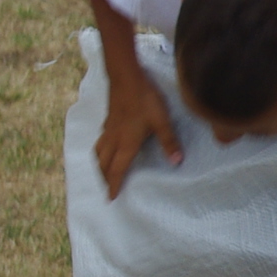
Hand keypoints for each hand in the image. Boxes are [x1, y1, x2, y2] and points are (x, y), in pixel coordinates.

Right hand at [95, 68, 182, 197]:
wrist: (126, 77)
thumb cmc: (145, 99)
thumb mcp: (161, 121)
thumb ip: (169, 141)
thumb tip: (177, 162)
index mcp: (126, 144)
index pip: (117, 170)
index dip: (113, 185)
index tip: (110, 198)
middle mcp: (114, 139)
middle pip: (104, 164)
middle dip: (104, 179)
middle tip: (106, 189)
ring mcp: (108, 129)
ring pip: (99, 152)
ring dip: (100, 165)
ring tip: (102, 172)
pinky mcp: (108, 119)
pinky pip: (100, 141)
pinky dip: (100, 150)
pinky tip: (106, 147)